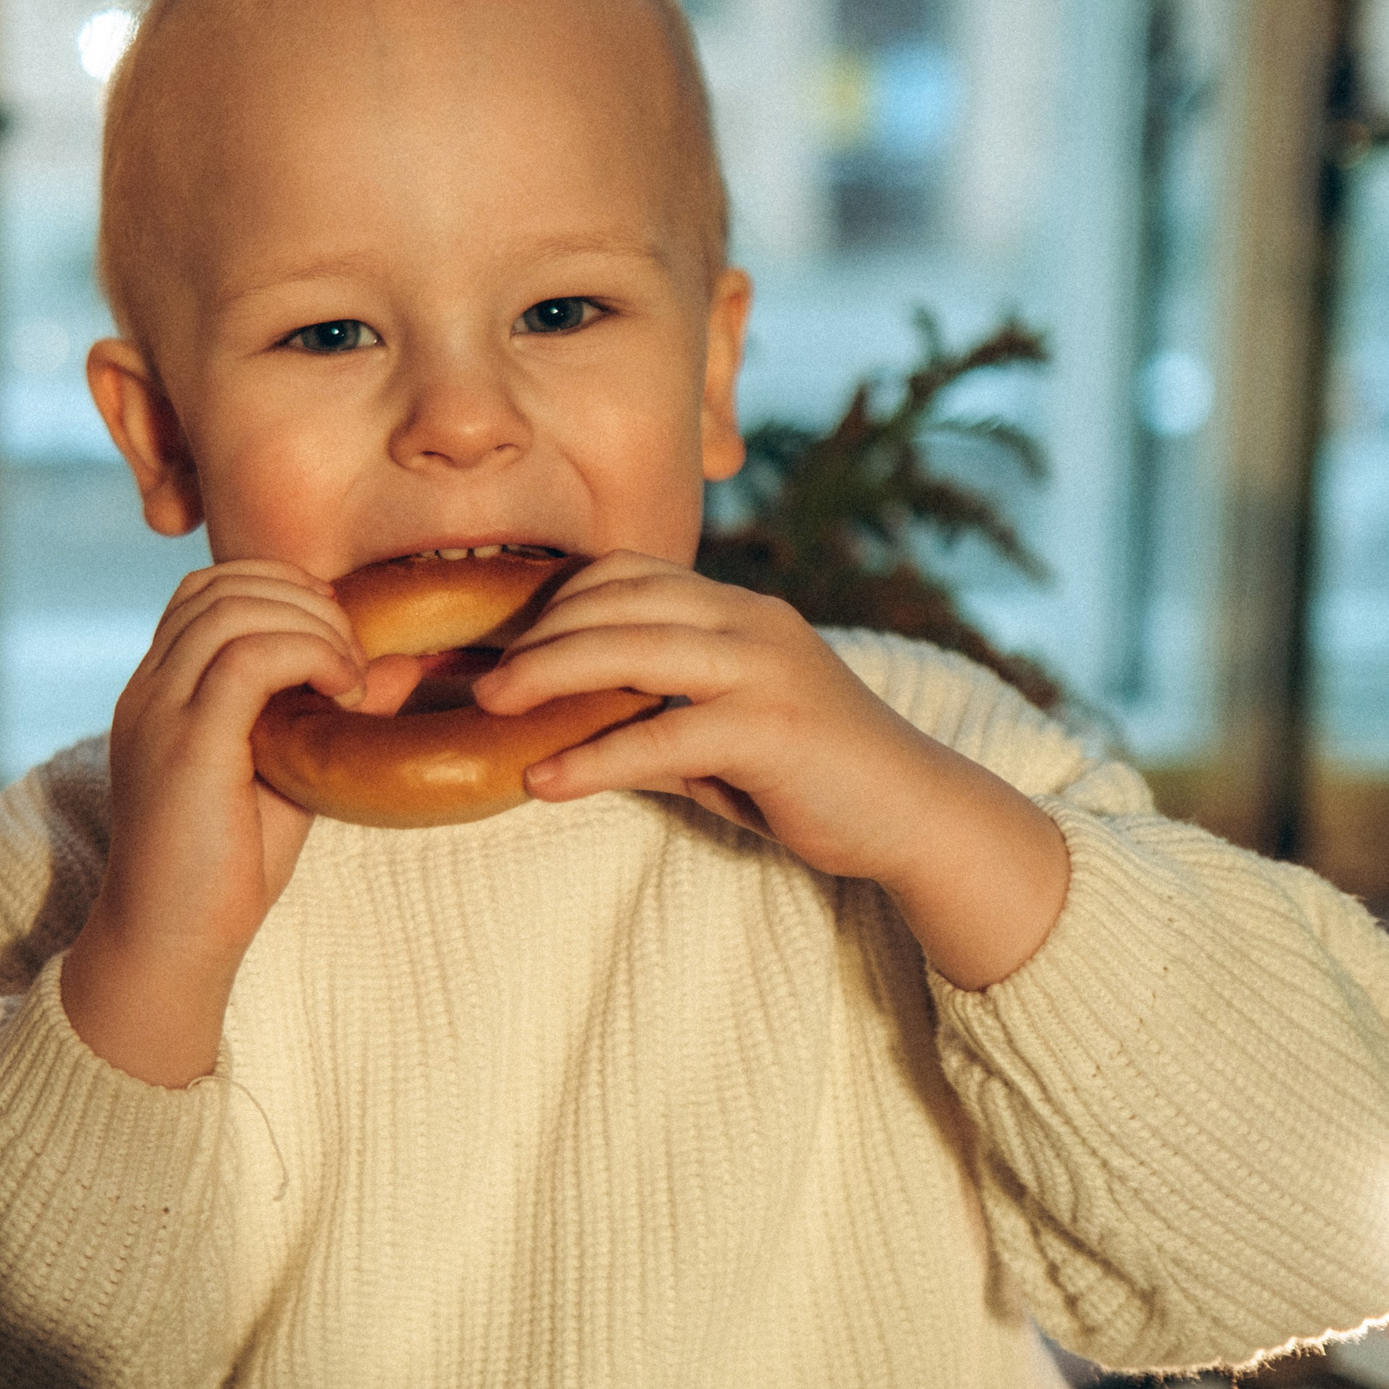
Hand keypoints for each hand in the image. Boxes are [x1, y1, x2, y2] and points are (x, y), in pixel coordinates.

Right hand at [63, 560, 412, 1084]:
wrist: (171, 946)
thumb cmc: (227, 871)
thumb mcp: (289, 775)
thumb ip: (327, 716)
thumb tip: (402, 662)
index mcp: (160, 692)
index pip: (208, 591)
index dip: (281, 591)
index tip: (335, 639)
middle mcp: (148, 690)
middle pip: (219, 583)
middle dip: (302, 597)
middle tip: (352, 654)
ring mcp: (157, 712)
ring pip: (233, 607)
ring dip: (311, 623)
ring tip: (350, 676)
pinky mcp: (184, 744)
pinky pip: (247, 657)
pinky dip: (310, 655)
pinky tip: (344, 694)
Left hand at [471, 551, 1069, 988]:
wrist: (917, 816)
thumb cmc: (806, 776)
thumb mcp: (718, 731)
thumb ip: (648, 713)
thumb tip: (552, 725)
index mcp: (735, 608)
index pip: (625, 573)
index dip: (552, 599)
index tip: (492, 639)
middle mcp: (749, 621)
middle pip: (615, 602)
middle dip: (533, 635)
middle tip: (471, 676)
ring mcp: (765, 669)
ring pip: (631, 649)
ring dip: (547, 676)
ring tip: (487, 708)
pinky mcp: (773, 728)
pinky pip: (661, 736)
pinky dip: (592, 758)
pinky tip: (543, 780)